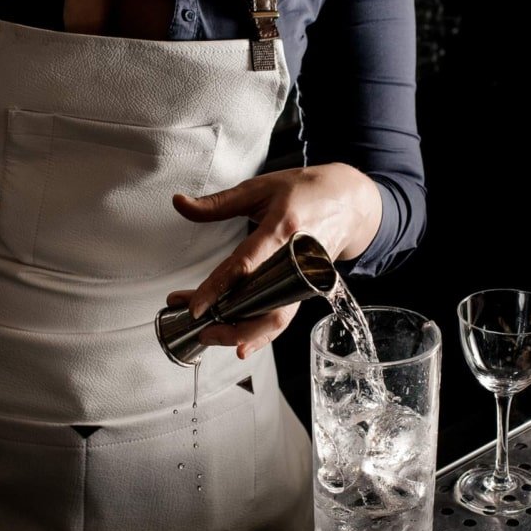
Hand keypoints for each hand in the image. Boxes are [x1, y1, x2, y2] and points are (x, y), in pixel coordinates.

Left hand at [171, 163, 381, 358]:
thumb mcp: (260, 188)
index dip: (219, 288)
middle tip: (201, 329)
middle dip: (231, 323)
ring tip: (213, 336)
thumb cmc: (305, 191)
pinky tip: (240, 343)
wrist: (351, 201)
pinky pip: (282, 316)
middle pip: (265, 303)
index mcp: (282, 228)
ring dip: (244, 334)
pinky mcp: (305, 288)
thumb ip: (218, 202)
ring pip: (277, 318)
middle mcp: (296, 259)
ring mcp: (304, 278)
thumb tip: (180, 203)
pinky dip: (261, 332)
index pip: (246, 265)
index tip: (196, 306)